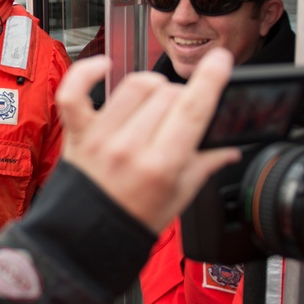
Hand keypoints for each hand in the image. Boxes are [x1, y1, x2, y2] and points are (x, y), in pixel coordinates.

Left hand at [54, 48, 239, 233]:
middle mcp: (128, 148)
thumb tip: (229, 149)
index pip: (192, 110)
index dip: (211, 81)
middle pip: (166, 94)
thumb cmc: (132, 222)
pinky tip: (103, 66)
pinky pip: (74, 92)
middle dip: (181, 99)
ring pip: (133, 85)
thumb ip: (204, 167)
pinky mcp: (77, 134)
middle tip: (179, 118)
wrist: (87, 241)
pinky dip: (87, 72)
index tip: (221, 61)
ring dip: (151, 87)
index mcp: (160, 167)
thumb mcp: (178, 200)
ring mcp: (100, 138)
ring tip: (153, 105)